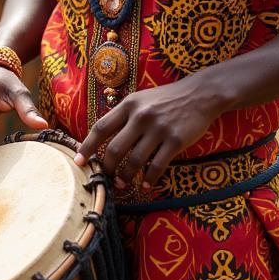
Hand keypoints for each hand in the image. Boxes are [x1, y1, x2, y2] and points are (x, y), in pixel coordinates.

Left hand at [75, 78, 219, 188]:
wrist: (200, 94)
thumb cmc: (166, 99)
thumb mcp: (141, 99)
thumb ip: (123, 115)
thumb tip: (103, 138)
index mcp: (128, 105)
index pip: (100, 127)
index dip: (87, 146)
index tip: (78, 161)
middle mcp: (141, 116)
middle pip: (114, 148)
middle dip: (106, 167)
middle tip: (105, 177)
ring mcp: (158, 129)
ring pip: (134, 161)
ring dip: (125, 177)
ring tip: (122, 184)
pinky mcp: (176, 140)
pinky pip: (157, 166)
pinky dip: (149, 179)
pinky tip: (145, 185)